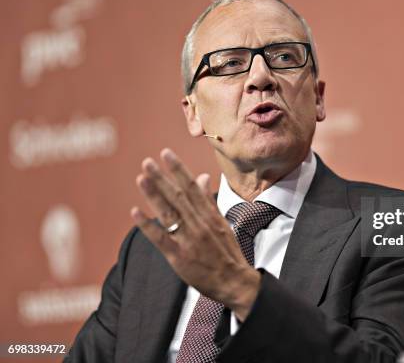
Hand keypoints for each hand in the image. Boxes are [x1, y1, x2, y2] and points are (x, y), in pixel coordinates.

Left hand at [130, 148, 259, 319]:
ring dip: (154, 195)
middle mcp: (199, 225)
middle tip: (148, 162)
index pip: (192, 187)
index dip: (178, 169)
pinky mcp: (179, 258)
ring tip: (142, 178)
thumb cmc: (228, 253)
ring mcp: (189, 241)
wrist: (235, 282)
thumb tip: (202, 178)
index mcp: (210, 216)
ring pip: (169, 214)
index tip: (166, 154)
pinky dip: (147, 225)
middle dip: (162, 178)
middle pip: (178, 197)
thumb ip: (209, 201)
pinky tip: (135, 212)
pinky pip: (160, 239)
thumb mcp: (222, 223)